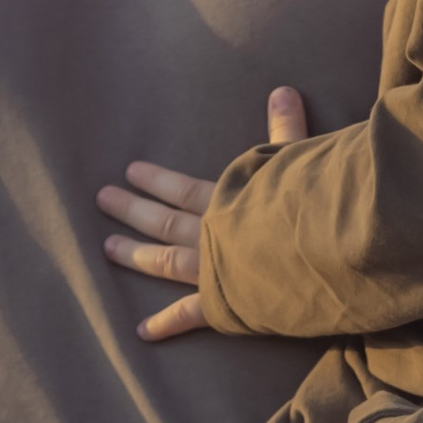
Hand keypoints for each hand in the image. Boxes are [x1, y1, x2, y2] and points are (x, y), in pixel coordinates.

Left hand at [100, 83, 307, 339]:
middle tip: (103, 200)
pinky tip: (141, 332)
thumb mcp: (299, 159)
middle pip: (162, 221)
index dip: (156, 180)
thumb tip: (283, 89)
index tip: (130, 171)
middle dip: (132, 210)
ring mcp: (212, 270)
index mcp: (225, 200)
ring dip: (135, 255)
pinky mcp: (224, 305)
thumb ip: (286, 129)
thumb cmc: (310, 202)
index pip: (181, 188)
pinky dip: (164, 324)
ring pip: (164, 261)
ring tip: (107, 248)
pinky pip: (189, 316)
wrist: (318, 250)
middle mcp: (210, 234)